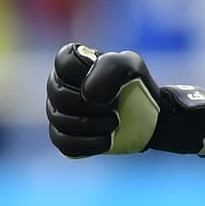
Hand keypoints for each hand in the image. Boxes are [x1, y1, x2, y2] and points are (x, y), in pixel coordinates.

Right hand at [46, 43, 204, 157]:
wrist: (147, 116)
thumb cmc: (135, 85)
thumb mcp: (130, 67)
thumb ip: (110, 67)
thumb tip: (88, 94)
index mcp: (71, 62)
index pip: (65, 61)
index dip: (90, 73)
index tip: (112, 79)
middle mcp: (58, 86)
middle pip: (60, 95)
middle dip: (92, 103)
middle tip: (115, 105)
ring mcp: (57, 112)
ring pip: (61, 121)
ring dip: (93, 124)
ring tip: (115, 122)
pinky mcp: (62, 137)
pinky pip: (65, 144)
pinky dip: (89, 143)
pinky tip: (108, 139)